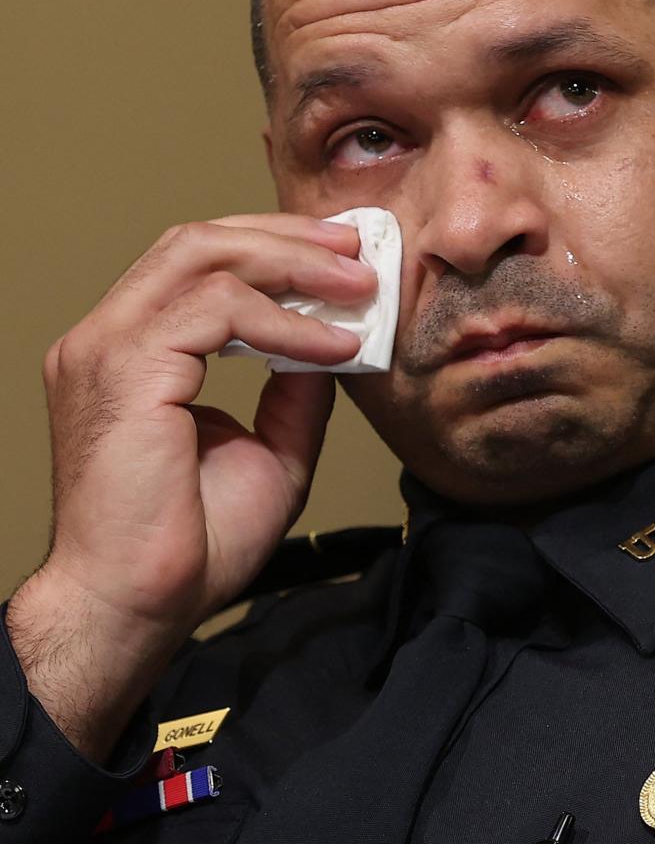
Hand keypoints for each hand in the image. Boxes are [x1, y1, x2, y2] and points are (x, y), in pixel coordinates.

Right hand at [7, 214, 375, 759]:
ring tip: (358, 284)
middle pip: (199, 242)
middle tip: (358, 248)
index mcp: (134, 352)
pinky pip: (217, 311)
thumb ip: (294, 389)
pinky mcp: (124, 370)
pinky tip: (333, 345)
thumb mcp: (270, 449)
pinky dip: (286, 322)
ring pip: (203, 256)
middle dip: (288, 238)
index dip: (275, 250)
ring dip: (293, 264)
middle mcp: (109, 339)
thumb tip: (332, 341)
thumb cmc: (190, 543)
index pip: (198, 265)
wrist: (142, 605)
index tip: (345, 259)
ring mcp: (107, 349)